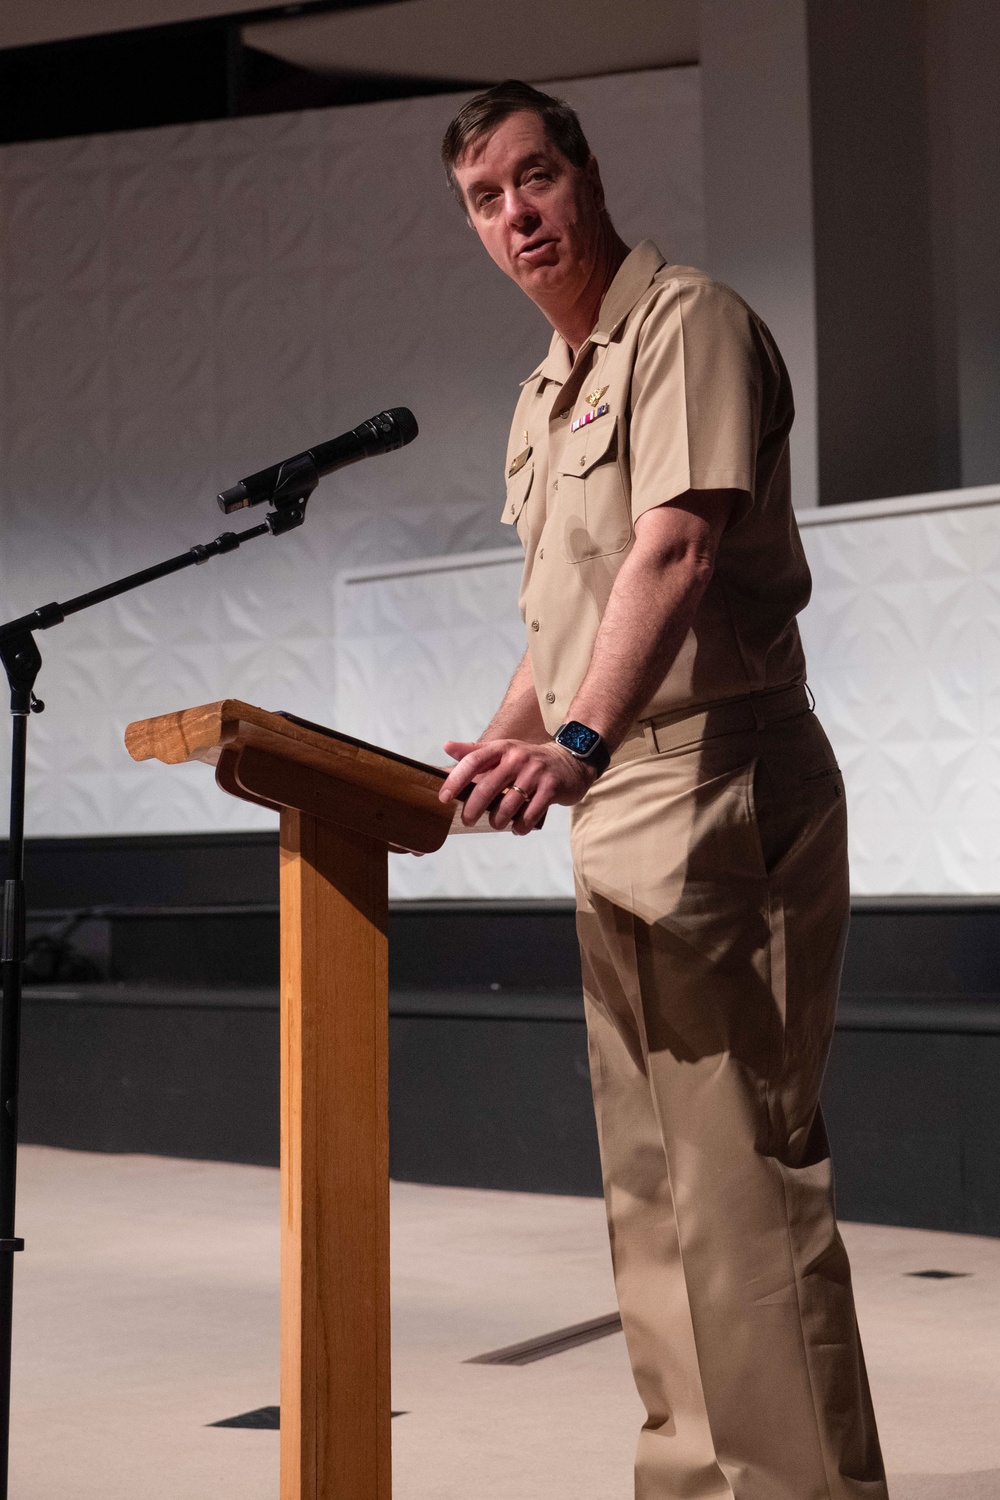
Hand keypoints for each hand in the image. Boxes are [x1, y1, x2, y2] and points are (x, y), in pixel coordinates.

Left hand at [439, 737, 594, 833]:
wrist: (570, 759)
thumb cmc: (529, 760)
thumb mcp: (503, 750)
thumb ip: (474, 751)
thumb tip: (446, 746)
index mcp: (502, 748)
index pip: (473, 761)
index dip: (456, 780)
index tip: (444, 797)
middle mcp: (517, 758)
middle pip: (487, 787)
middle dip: (473, 810)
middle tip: (467, 820)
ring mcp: (535, 773)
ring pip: (508, 805)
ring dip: (498, 821)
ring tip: (497, 824)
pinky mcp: (551, 788)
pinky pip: (530, 814)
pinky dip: (520, 826)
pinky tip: (517, 827)